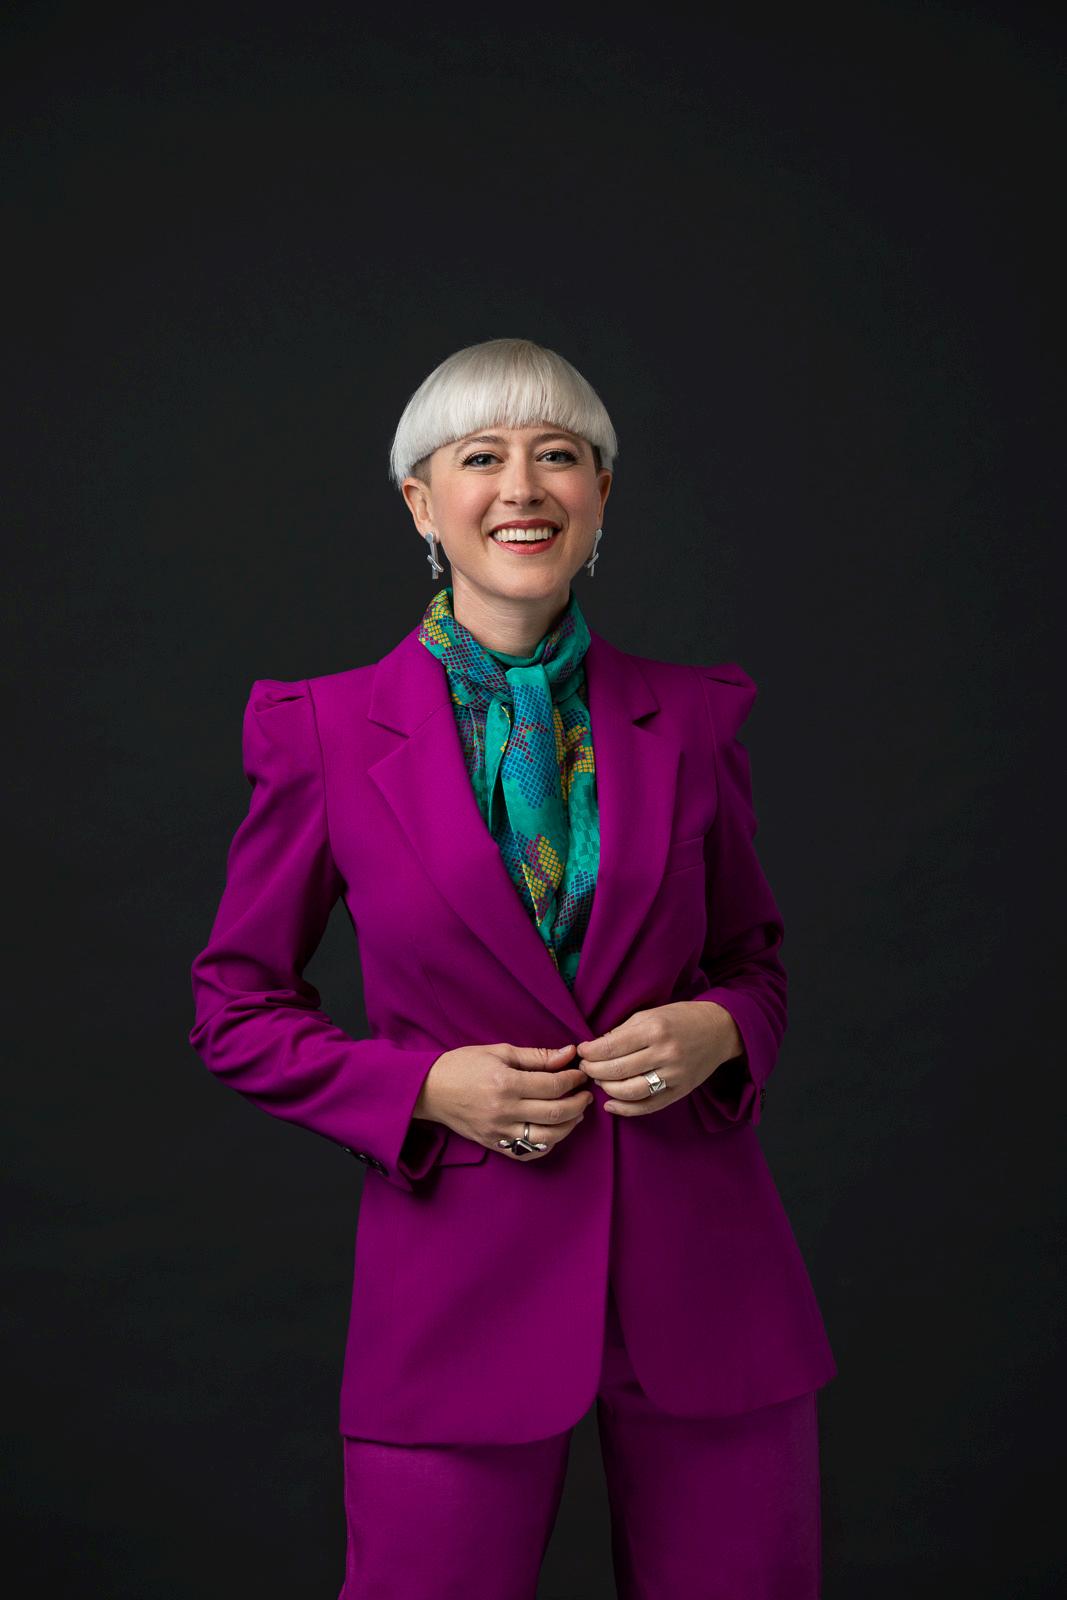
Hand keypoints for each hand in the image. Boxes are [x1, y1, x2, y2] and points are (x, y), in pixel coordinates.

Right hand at [413, 1042, 593, 1159]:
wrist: (429, 1090)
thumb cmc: (463, 1065)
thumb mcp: (499, 1052)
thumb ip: (536, 1056)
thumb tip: (568, 1054)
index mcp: (506, 1083)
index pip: (553, 1085)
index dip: (574, 1079)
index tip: (581, 1074)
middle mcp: (504, 1111)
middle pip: (556, 1113)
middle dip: (579, 1102)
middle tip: (586, 1093)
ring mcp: (499, 1132)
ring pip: (548, 1137)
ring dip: (569, 1125)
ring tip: (575, 1112)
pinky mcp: (494, 1145)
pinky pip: (529, 1152)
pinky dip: (548, 1143)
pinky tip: (554, 1130)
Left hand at [575, 1001, 742, 1114]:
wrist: (720, 1031)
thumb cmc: (681, 1018)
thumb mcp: (651, 1014)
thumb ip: (624, 1031)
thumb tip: (596, 1048)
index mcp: (655, 1030)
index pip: (611, 1046)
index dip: (590, 1052)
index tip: (582, 1051)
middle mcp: (665, 1054)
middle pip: (617, 1071)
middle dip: (593, 1071)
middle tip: (584, 1068)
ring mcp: (674, 1075)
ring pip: (630, 1091)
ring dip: (607, 1089)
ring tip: (599, 1081)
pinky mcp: (680, 1091)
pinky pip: (648, 1106)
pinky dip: (625, 1109)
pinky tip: (610, 1104)